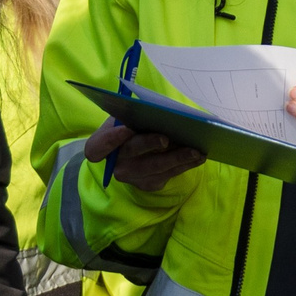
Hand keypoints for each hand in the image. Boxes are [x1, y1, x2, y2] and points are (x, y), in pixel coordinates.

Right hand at [84, 121, 202, 191]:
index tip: (128, 128)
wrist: (134, 152)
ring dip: (177, 158)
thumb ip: (135, 116)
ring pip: (155, 168)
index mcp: (101, 145)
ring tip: (196, 150)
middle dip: (150, 144)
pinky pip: (168, 175)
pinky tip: (198, 157)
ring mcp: (132, 177)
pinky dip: (185, 165)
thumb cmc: (130, 128)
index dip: (111, 140)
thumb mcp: (126, 119)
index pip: (97, 148)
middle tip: (167, 138)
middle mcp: (115, 164)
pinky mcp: (148, 184)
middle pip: (132, 155)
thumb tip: (158, 111)